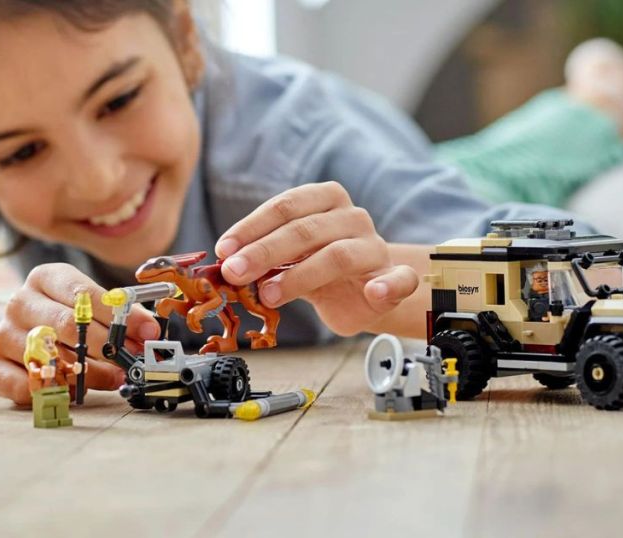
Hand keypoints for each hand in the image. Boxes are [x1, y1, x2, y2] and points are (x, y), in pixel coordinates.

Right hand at [0, 263, 160, 404]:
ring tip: (113, 378)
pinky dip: (54, 390)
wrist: (14, 333)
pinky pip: (25, 385)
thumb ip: (118, 316)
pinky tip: (75, 390)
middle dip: (107, 346)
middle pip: (68, 325)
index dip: (120, 316)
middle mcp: (20, 302)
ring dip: (89, 373)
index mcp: (46, 278)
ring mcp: (3, 333)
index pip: (84, 294)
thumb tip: (149, 332)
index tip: (148, 334)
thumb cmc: (62, 317)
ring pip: (50, 357)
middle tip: (132, 361)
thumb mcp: (89, 305)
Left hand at [215, 182, 417, 335]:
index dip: (252, 227)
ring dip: (299, 276)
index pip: (286, 206)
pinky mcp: (396, 278)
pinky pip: (400, 279)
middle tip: (235, 273)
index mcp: (325, 200)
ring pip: (338, 255)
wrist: (363, 293)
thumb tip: (223, 267)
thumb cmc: (318, 268)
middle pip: (305, 230)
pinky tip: (374, 293)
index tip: (224, 250)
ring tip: (268, 295)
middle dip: (264, 251)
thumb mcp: (287, 259)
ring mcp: (375, 248)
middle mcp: (352, 217)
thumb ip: (262, 259)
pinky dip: (388, 285)